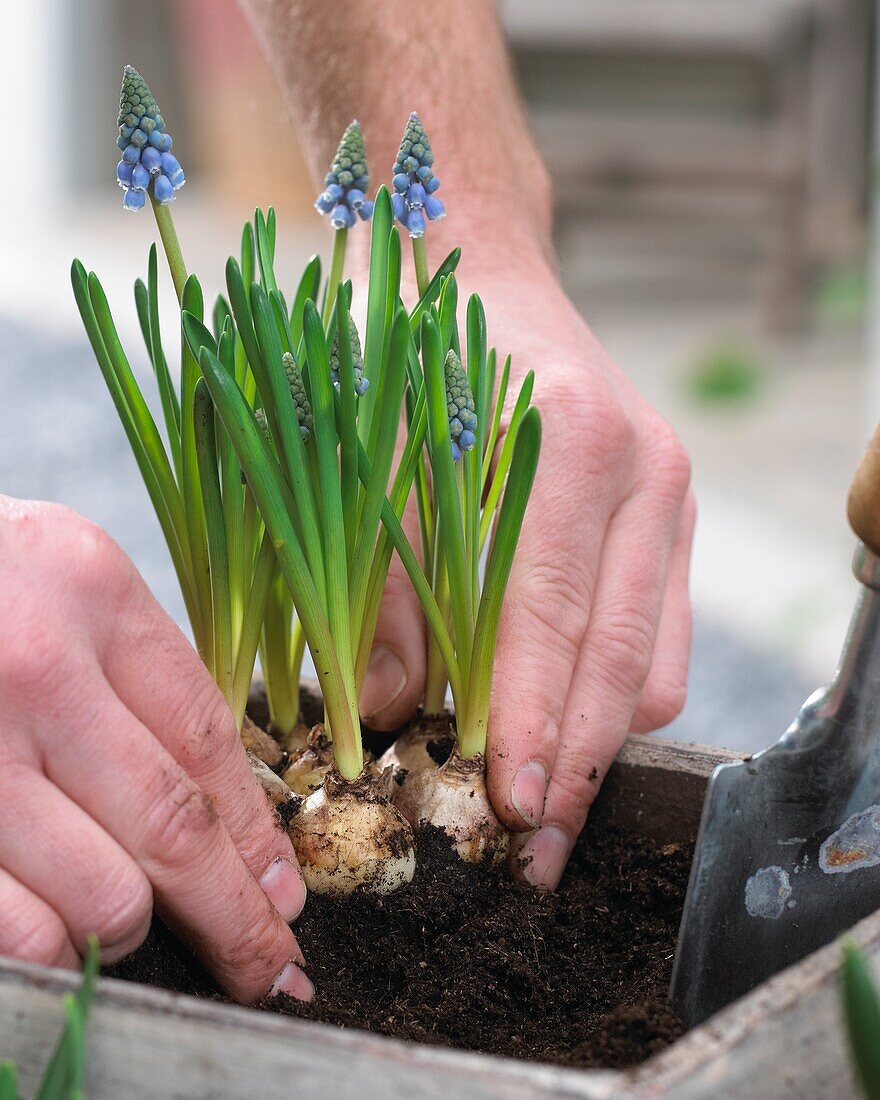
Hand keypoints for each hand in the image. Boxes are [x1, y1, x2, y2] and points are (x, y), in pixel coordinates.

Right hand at [0, 497, 312, 1001]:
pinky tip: (62, 932)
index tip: (284, 893)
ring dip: (131, 931)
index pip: (207, 740)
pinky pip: (13, 931)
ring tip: (129, 920)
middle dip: (234, 917)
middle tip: (267, 965)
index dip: (257, 833)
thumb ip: (143, 677)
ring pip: (101, 897)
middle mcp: (33, 669)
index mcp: (92, 594)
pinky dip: (53, 951)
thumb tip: (230, 815)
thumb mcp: (69, 585)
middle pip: (173, 827)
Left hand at [361, 259, 693, 890]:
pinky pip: (659, 633)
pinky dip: (611, 688)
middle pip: (626, 661)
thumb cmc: (411, 340)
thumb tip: (388, 708)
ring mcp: (670, 495)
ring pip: (657, 660)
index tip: (511, 809)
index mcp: (571, 442)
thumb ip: (381, 579)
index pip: (554, 617)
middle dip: (579, 765)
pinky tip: (558, 715)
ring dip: (598, 737)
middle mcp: (644, 471)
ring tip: (538, 795)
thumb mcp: (371, 446)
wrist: (476, 259)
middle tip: (533, 848)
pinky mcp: (668, 516)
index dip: (532, 722)